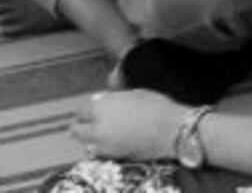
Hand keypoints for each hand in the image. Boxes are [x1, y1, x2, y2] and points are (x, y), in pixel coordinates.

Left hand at [69, 89, 183, 160]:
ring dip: (91, 140)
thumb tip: (103, 100)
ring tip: (102, 135)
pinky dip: (103, 150)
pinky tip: (113, 144)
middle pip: (77, 131)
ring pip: (87, 145)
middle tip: (91, 124)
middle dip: (82, 127)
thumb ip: (112, 99)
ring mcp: (106, 145)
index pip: (80, 111)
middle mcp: (98, 128)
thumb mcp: (132, 94)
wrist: (174, 131)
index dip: (86, 111)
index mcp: (100, 108)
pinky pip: (102, 154)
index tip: (91, 111)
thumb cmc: (157, 108)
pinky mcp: (117, 158)